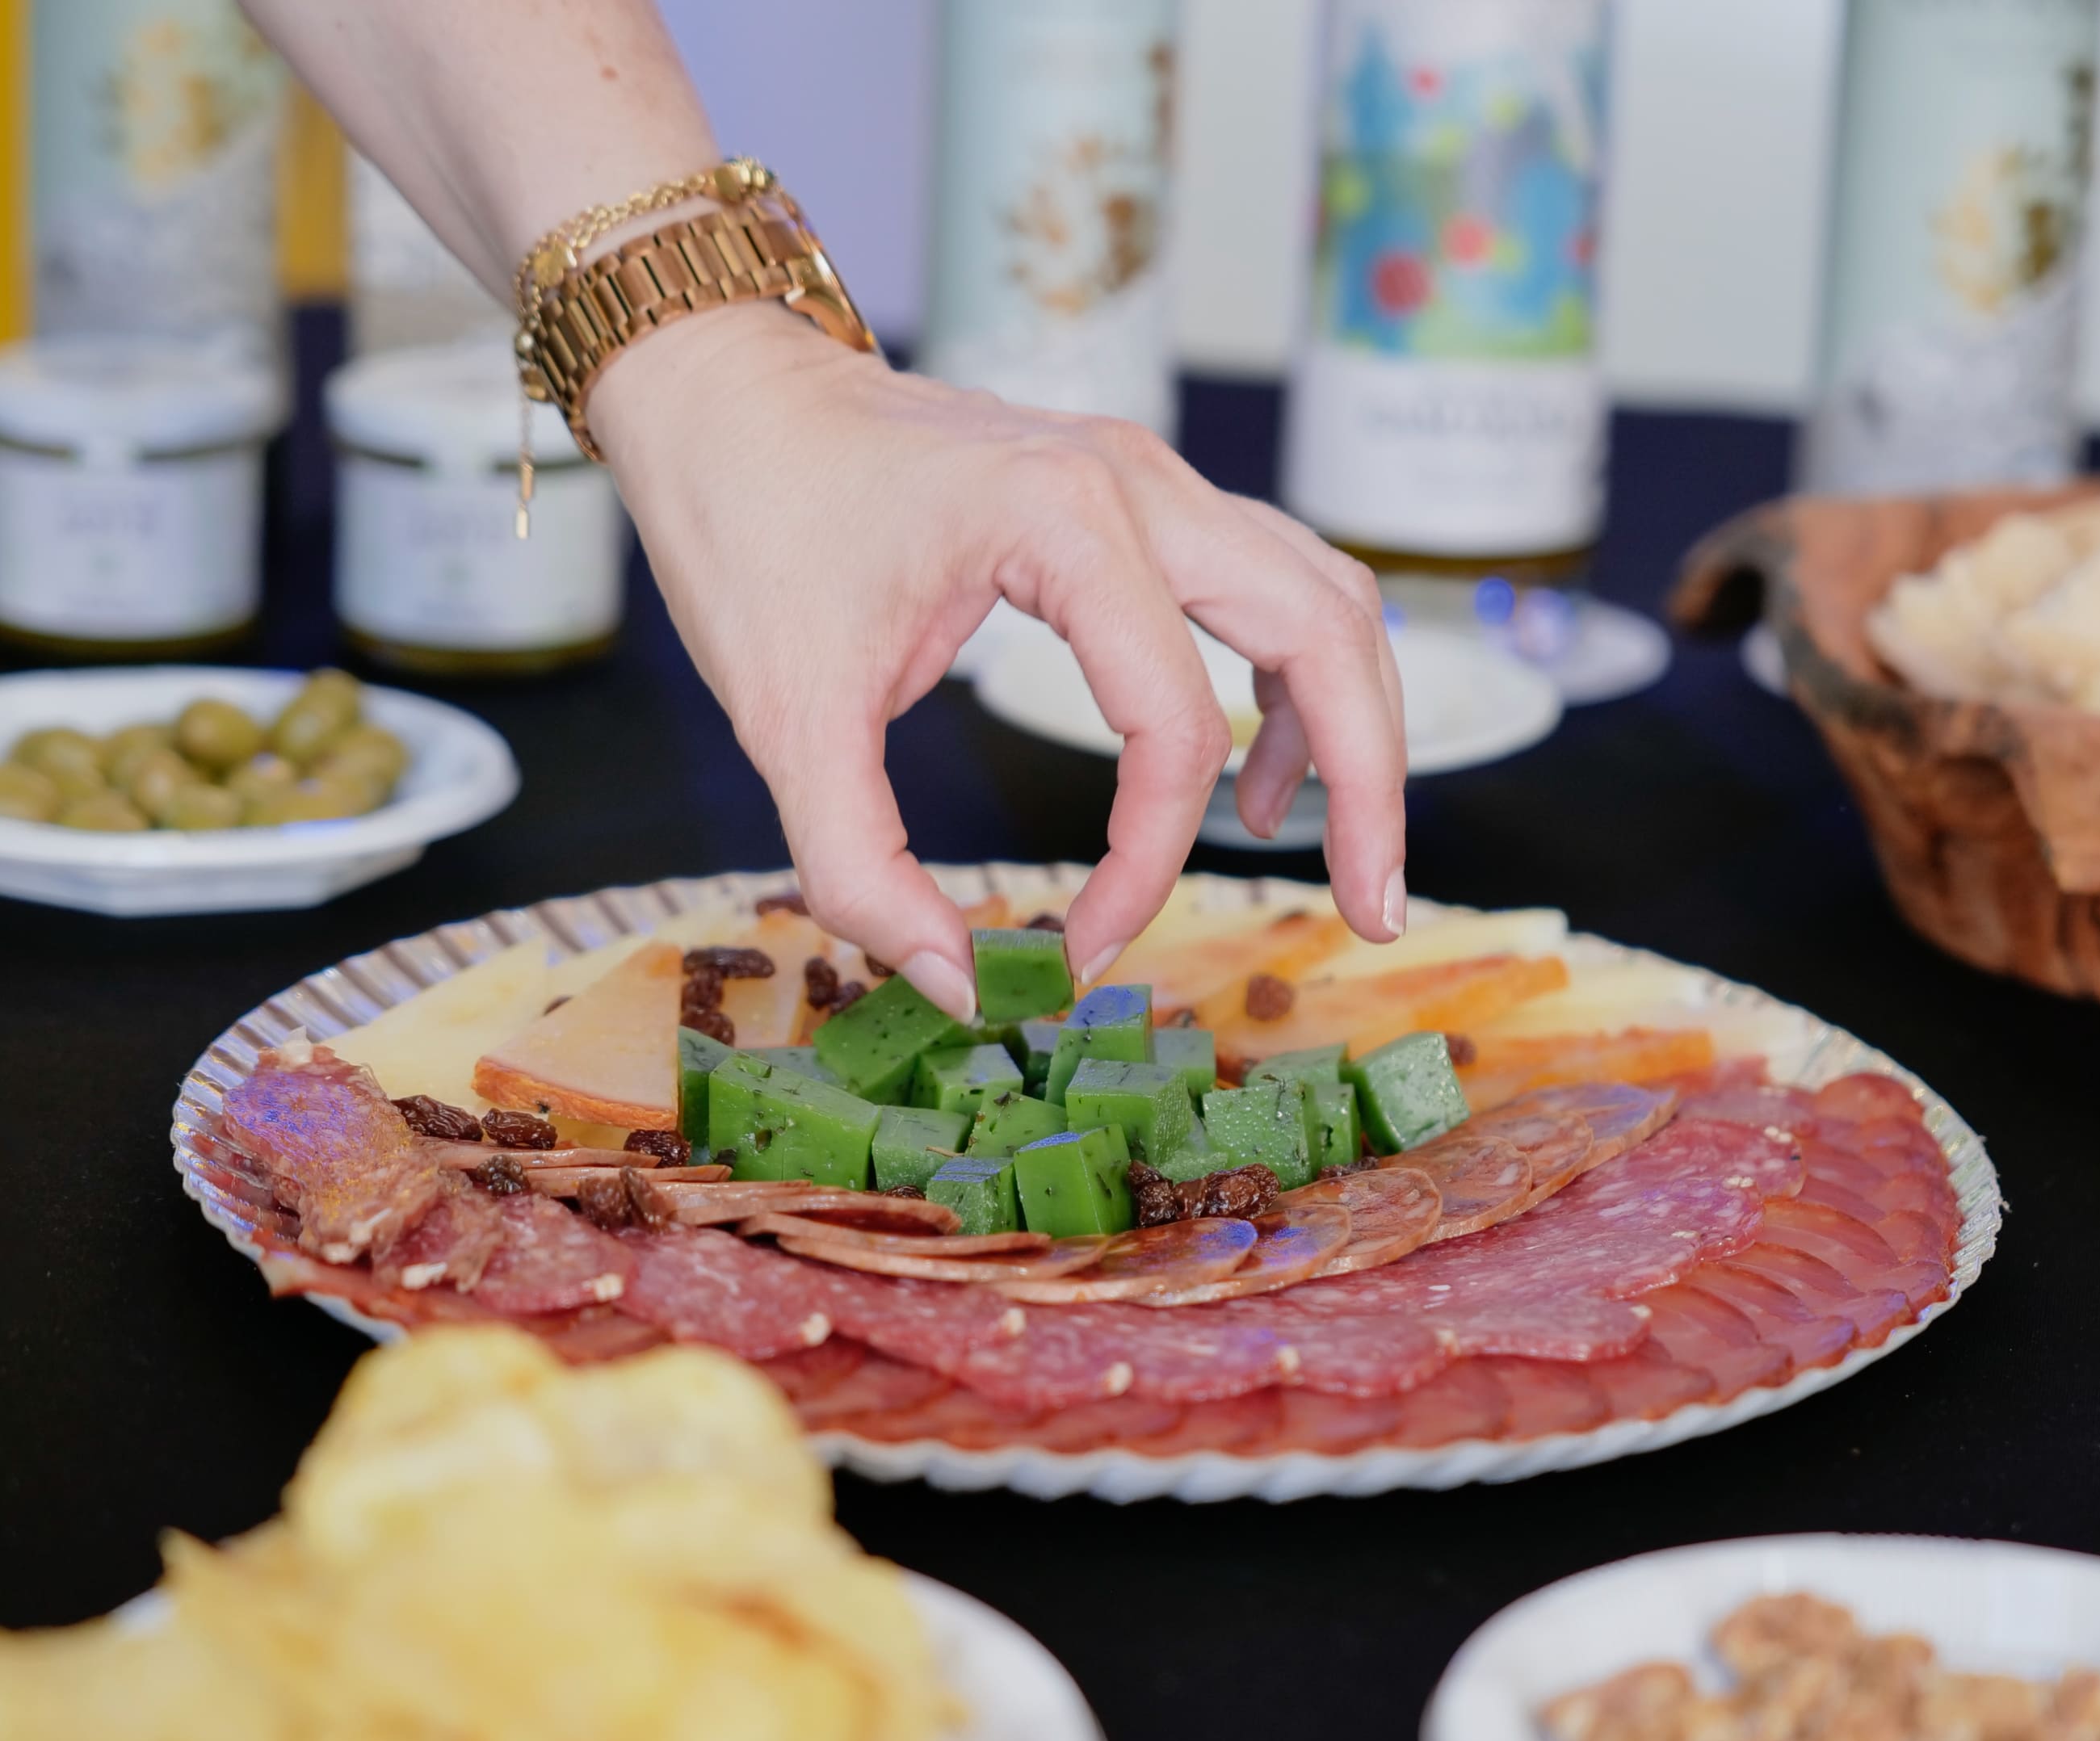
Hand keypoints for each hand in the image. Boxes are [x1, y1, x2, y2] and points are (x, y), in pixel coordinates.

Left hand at [592, 304, 1408, 1019]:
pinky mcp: (1140, 494)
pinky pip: (1274, 580)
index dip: (1144, 866)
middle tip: (1376, 912)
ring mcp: (1152, 476)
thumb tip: (963, 988)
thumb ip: (864, 873)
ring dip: (1357, 725)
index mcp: (1064, 521)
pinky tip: (1250, 777)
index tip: (1078, 950)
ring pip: (1327, 598)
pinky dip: (1297, 679)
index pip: (1173, 727)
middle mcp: (1139, 482)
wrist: (724, 394)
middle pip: (1330, 634)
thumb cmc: (749, 529)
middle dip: (1372, 787)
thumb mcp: (785, 723)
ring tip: (1339, 854)